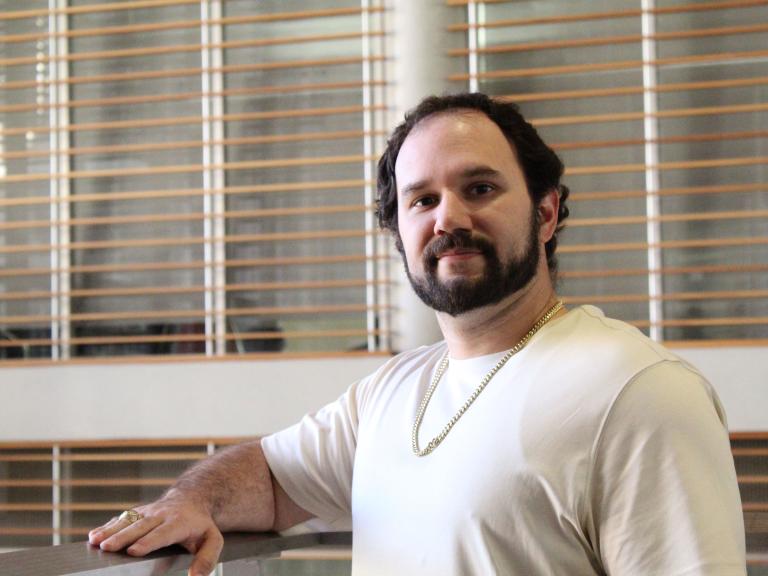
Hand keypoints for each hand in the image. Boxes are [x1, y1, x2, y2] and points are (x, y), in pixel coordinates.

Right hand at [88, 492, 223, 575]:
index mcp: (179, 523)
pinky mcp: (138, 512)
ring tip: (94, 540)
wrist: (192, 498)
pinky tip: (94, 536)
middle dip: (123, 536)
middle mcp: (161, 515)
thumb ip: (207, 558)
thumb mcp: (213, 540)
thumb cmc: (201, 525)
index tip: (134, 550)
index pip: (162, 533)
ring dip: (110, 530)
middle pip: (141, 526)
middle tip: (107, 547)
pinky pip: (122, 518)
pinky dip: (108, 526)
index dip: (148, 541)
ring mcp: (148, 512)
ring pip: (128, 520)